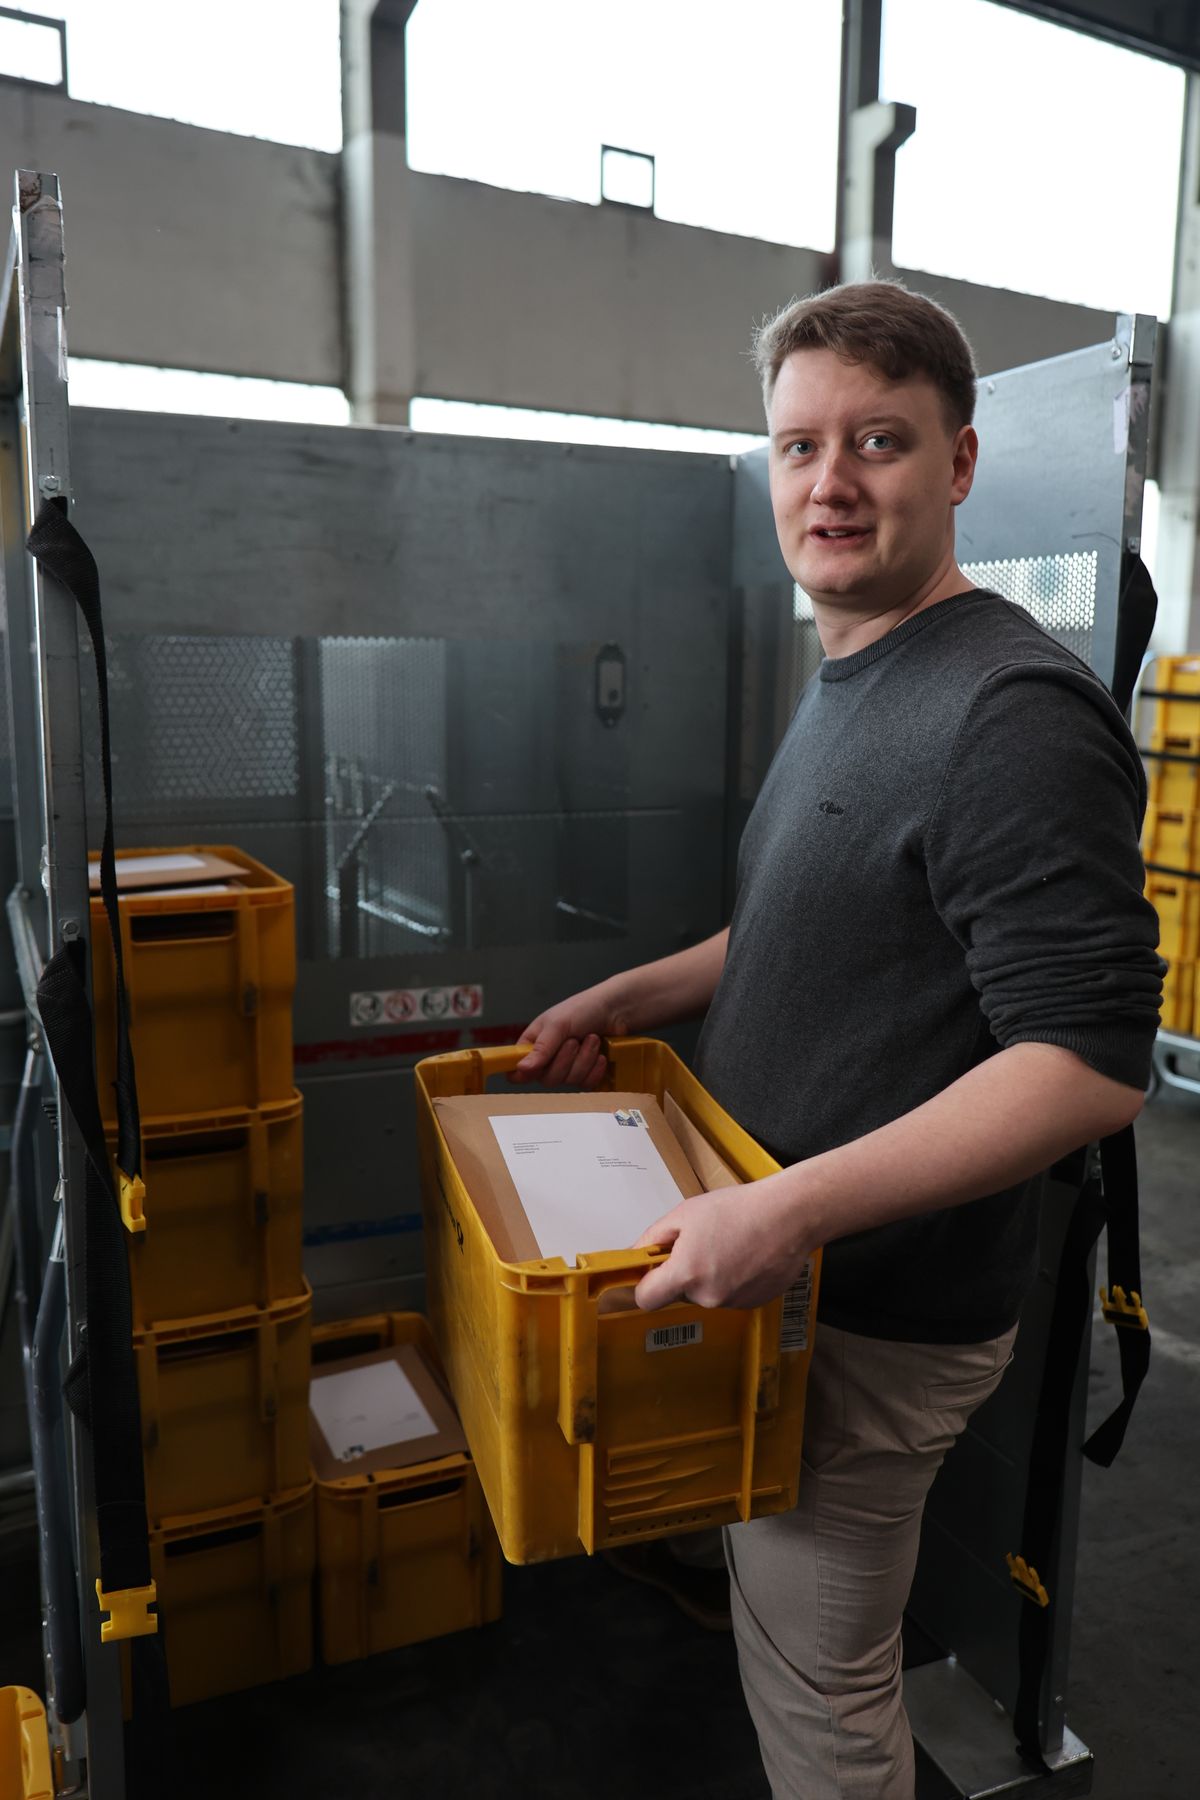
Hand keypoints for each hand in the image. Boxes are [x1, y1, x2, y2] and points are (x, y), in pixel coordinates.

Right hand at [509, 986, 624, 1086]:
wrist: (615, 1011)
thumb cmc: (582, 1010)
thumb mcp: (558, 1024)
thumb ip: (541, 1048)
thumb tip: (521, 1069)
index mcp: (533, 1045)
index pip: (516, 1070)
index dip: (523, 1074)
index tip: (537, 1068)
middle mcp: (547, 1059)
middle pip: (547, 1079)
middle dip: (565, 1060)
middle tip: (575, 1041)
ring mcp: (567, 1069)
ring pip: (569, 1081)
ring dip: (584, 1059)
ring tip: (592, 1039)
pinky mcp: (585, 1075)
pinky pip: (586, 1084)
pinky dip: (595, 1069)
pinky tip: (600, 1055)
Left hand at [632, 1172, 813, 1311]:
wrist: (789, 1215)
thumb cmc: (739, 1209)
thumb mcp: (686, 1213)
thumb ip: (654, 1237)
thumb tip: (636, 1255)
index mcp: (687, 1273)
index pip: (647, 1299)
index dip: (646, 1284)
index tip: (653, 1271)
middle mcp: (708, 1296)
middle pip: (680, 1294)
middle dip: (684, 1273)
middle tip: (702, 1243)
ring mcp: (734, 1303)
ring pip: (707, 1294)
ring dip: (711, 1276)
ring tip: (730, 1245)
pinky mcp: (754, 1303)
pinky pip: (732, 1295)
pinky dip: (734, 1280)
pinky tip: (747, 1256)